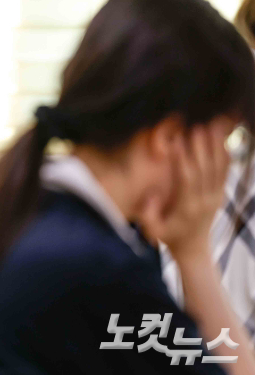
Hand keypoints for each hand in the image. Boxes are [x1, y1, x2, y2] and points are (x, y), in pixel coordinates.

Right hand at [139, 120, 230, 258]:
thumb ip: (148, 215)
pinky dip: (225, 153)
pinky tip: (223, 138)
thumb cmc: (168, 236)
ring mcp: (216, 196)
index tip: (177, 141)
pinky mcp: (222, 193)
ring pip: (219, 167)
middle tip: (196, 128)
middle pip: (206, 169)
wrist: (193, 248)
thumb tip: (150, 197)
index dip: (183, 159)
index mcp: (187, 207)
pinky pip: (225, 171)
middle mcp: (205, 200)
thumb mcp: (152, 231)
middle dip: (201, 147)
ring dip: (216, 146)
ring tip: (213, 126)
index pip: (187, 179)